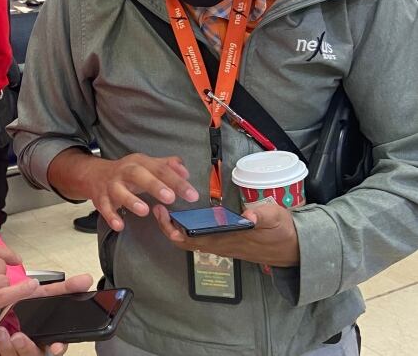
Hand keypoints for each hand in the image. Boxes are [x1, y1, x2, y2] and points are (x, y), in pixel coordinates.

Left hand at [0, 274, 93, 355]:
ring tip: (1, 331)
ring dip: (5, 346)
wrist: (6, 317)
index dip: (55, 349)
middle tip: (18, 336)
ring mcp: (13, 354)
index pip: (53, 350)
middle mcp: (31, 350)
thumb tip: (86, 278)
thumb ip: (65, 290)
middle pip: (31, 355)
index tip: (55, 345)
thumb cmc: (28, 312)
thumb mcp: (45, 298)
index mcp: (45, 341)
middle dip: (25, 347)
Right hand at [83, 153, 198, 231]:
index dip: (177, 181)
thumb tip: (185, 172)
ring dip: (131, 200)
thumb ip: (167, 167)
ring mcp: (112, 185)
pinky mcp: (101, 198)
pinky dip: (111, 216)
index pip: (160, 169)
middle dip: (154, 185)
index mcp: (140, 162)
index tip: (192, 195)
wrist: (95, 175)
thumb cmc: (128, 172)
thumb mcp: (147, 165)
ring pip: (119, 191)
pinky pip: (104, 208)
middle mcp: (125, 171)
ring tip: (145, 210)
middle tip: (170, 197)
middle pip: (139, 175)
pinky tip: (120, 225)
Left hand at [155, 202, 299, 267]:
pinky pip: (202, 238)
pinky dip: (190, 227)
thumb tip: (248, 214)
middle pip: (185, 242)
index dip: (172, 229)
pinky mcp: (228, 242)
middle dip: (168, 226)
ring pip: (192, 241)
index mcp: (227, 241)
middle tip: (159, 206)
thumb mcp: (276, 218)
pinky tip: (189, 213)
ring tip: (169, 206)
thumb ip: (262, 214)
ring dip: (177, 227)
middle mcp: (221, 246)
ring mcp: (223, 246)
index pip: (191, 241)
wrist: (296, 250)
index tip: (162, 211)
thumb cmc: (284, 232)